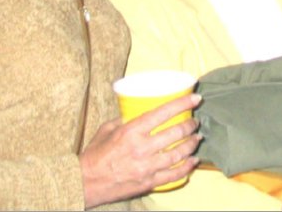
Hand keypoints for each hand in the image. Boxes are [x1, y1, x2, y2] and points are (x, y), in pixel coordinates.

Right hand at [80, 93, 201, 208]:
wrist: (85, 182)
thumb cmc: (95, 154)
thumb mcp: (107, 129)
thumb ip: (125, 119)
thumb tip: (138, 110)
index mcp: (132, 131)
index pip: (164, 113)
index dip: (183, 103)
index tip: (195, 98)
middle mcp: (142, 148)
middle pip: (176, 133)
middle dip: (190, 125)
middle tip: (195, 121)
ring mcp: (147, 167)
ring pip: (179, 154)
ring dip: (191, 144)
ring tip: (196, 138)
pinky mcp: (149, 182)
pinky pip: (174, 175)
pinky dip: (187, 167)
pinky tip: (193, 161)